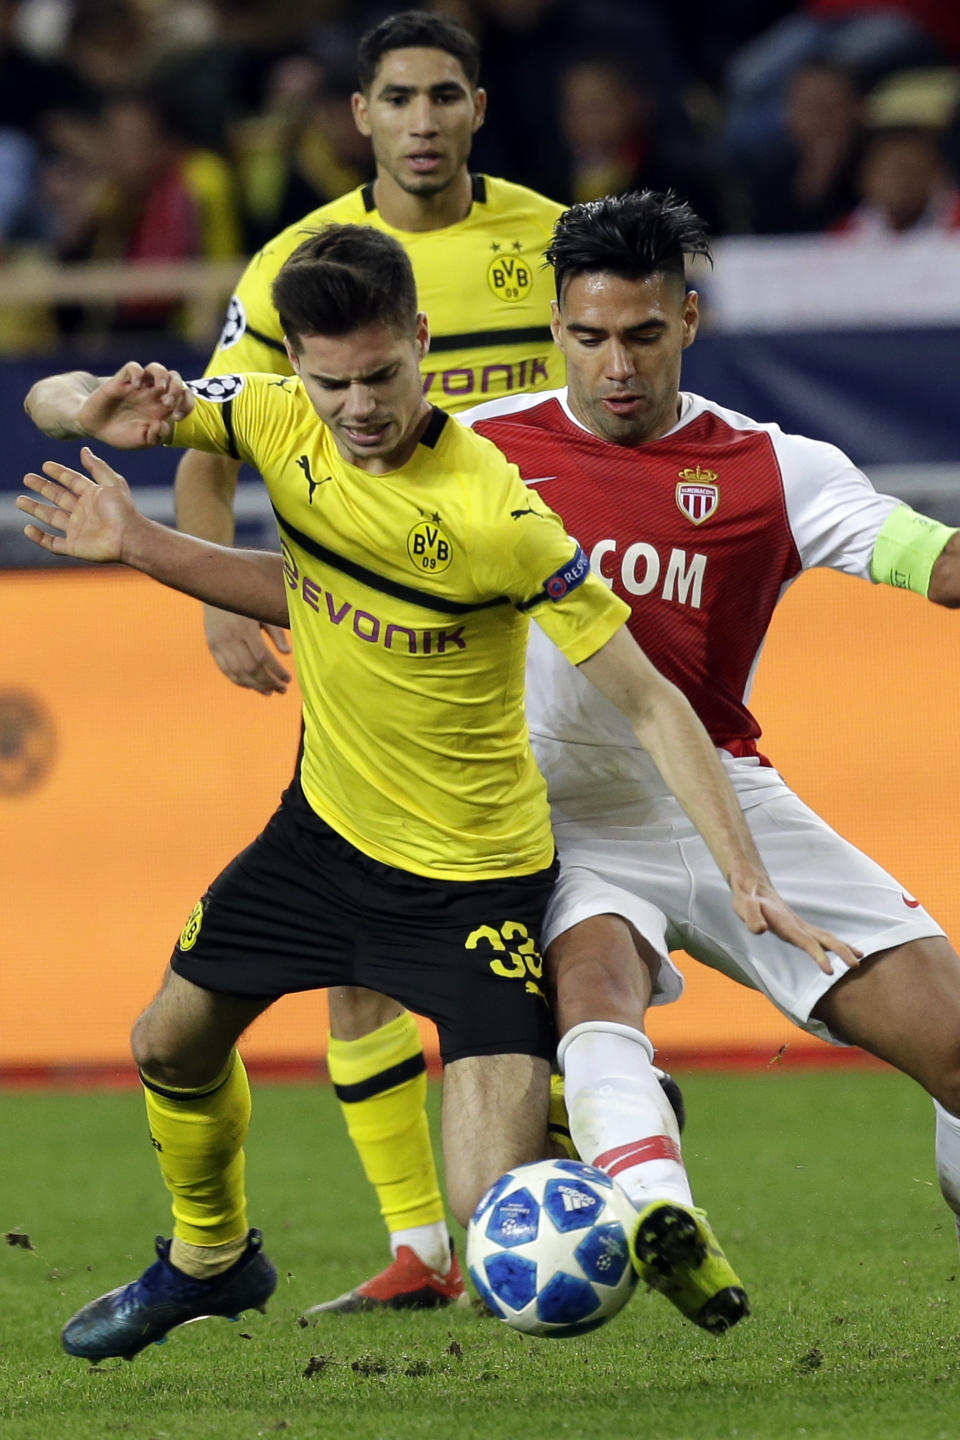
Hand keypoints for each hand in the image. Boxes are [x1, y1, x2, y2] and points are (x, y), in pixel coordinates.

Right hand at [17, 448, 140, 561]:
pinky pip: (52, 543)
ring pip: (51, 518)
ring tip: (20, 500)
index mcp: (93, 496)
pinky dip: (39, 538)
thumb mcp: (112, 482)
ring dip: (35, 509)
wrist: (129, 538)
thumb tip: (84, 449)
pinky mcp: (74, 546)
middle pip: (58, 497)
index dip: (59, 473)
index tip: (45, 465)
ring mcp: (78, 530)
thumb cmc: (123, 510)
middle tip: (27, 478)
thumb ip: (97, 466)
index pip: (72, 481)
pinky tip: (28, 529)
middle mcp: (84, 512)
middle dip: (42, 488)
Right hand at [76, 361, 192, 448]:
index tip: (178, 417)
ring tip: (159, 389)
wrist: (94, 427)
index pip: (184, 396)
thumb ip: (156, 436)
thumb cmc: (121, 434)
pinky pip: (133, 367)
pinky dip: (138, 373)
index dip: (187, 404)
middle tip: (168, 404)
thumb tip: (163, 423)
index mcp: (162, 408)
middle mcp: (153, 394)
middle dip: (177, 389)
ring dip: (163, 376)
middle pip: (174, 378)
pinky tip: (135, 387)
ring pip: (157, 368)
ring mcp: (138, 385)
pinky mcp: (121, 380)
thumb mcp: (142, 441)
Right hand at [203, 607, 292, 694]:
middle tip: (282, 689)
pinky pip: (225, 669)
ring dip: (255, 686)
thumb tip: (287, 653)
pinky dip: (239, 681)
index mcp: (246, 627)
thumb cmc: (246, 601)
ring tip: (269, 692)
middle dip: (268, 682)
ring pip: (237, 672)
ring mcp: (219, 643)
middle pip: (251, 668)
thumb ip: (276, 632)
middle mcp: (230, 637)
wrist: (216, 591)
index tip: (288, 678)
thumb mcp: (263, 612)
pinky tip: (252, 686)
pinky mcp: (212, 646)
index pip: (263, 657)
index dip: (276, 671)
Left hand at [732, 875, 862, 974]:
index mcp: (787, 924)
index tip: (830, 971)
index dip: (818, 956)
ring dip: (842, 947)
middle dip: (841, 952)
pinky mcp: (797, 926)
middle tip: (857, 966)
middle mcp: (797, 925)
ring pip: (826, 937)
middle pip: (824, 939)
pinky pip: (819, 937)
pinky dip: (833, 944)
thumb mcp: (744, 907)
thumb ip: (752, 918)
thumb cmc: (747, 898)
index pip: (807, 942)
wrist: (752, 885)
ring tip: (860, 959)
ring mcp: (799, 925)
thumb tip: (759, 929)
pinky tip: (838, 950)